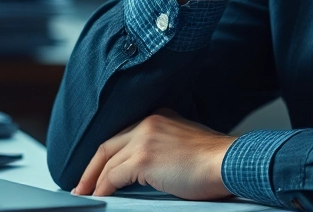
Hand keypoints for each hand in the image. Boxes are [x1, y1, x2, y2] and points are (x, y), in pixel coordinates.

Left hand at [71, 109, 234, 199]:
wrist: (230, 163)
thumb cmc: (215, 162)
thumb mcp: (184, 147)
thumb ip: (162, 151)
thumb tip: (144, 173)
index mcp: (160, 117)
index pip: (123, 135)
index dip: (107, 155)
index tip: (98, 170)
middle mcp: (149, 122)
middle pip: (108, 145)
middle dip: (92, 167)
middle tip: (82, 185)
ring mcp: (145, 138)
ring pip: (108, 160)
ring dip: (94, 180)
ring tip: (87, 193)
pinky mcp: (144, 158)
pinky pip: (114, 176)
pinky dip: (104, 188)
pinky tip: (101, 196)